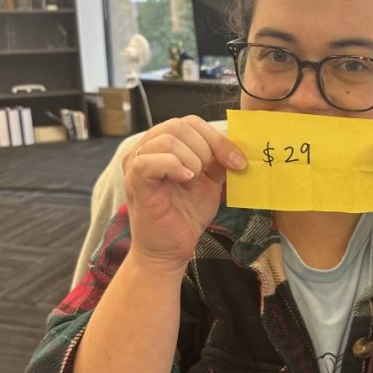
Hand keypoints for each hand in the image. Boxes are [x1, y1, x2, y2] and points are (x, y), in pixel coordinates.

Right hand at [123, 117, 245, 271]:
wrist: (170, 249)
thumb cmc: (186, 215)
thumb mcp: (210, 182)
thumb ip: (218, 160)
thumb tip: (236, 144)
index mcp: (164, 144)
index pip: (191, 123)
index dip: (217, 138)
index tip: (237, 161)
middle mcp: (146, 148)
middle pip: (180, 125)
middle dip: (206, 149)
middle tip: (209, 174)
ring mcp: (136, 163)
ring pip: (168, 140)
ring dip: (192, 161)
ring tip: (192, 183)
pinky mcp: (135, 180)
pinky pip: (151, 160)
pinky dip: (175, 167)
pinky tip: (185, 181)